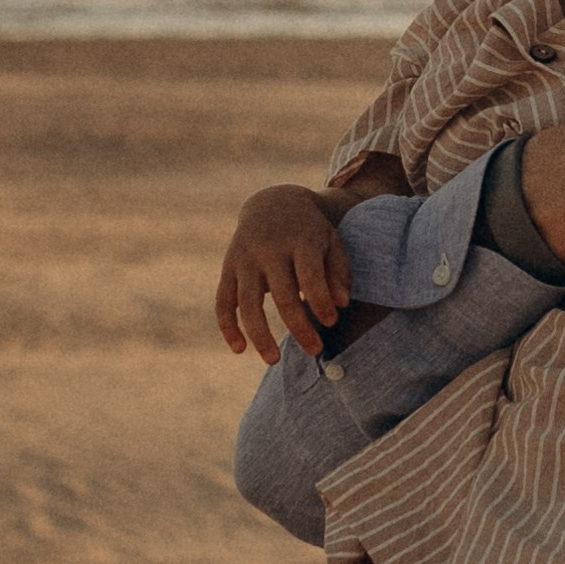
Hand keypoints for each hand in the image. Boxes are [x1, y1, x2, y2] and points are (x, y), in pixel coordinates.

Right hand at [216, 185, 351, 362]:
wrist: (273, 203)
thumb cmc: (310, 231)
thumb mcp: (330, 241)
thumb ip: (339, 271)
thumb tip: (341, 305)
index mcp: (300, 240)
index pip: (310, 276)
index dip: (320, 302)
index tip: (331, 323)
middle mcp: (269, 250)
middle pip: (282, 295)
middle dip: (300, 327)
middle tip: (316, 350)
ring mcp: (245, 259)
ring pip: (248, 303)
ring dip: (260, 334)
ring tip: (274, 360)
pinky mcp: (228, 268)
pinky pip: (223, 301)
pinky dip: (227, 326)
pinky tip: (239, 349)